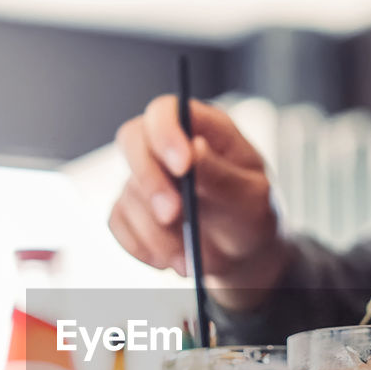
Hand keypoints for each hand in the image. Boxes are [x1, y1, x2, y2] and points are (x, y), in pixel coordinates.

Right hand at [109, 96, 288, 309]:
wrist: (240, 252)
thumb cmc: (250, 215)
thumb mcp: (251, 197)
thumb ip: (222, 175)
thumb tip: (195, 149)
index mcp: (201, 128)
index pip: (167, 110)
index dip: (166, 133)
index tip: (182, 167)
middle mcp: (166, 146)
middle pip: (132, 141)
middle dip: (151, 182)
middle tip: (173, 215)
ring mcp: (145, 177)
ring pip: (128, 194)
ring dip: (156, 232)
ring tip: (189, 256)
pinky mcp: (130, 210)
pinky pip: (119, 225)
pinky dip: (143, 247)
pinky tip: (172, 258)